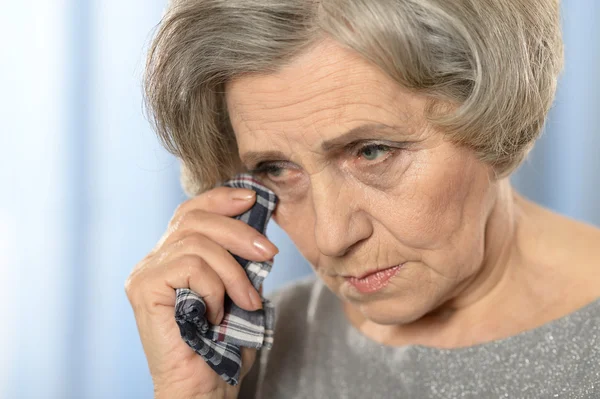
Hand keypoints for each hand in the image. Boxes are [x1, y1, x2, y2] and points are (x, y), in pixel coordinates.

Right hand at [125, 186, 278, 398]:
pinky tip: (217, 314)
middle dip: (240, 231)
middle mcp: (153, 260)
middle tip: (270, 253)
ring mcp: (145, 273)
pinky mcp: (144, 288)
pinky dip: (215, 289)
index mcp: (172, 256)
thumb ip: (238, 257)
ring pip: (198, 243)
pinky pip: (191, 266)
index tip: (253, 197)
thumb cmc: (223, 343)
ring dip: (234, 272)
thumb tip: (258, 223)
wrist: (205, 386)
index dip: (221, 198)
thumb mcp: (237, 288)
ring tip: (248, 302)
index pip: (191, 211)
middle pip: (196, 219)